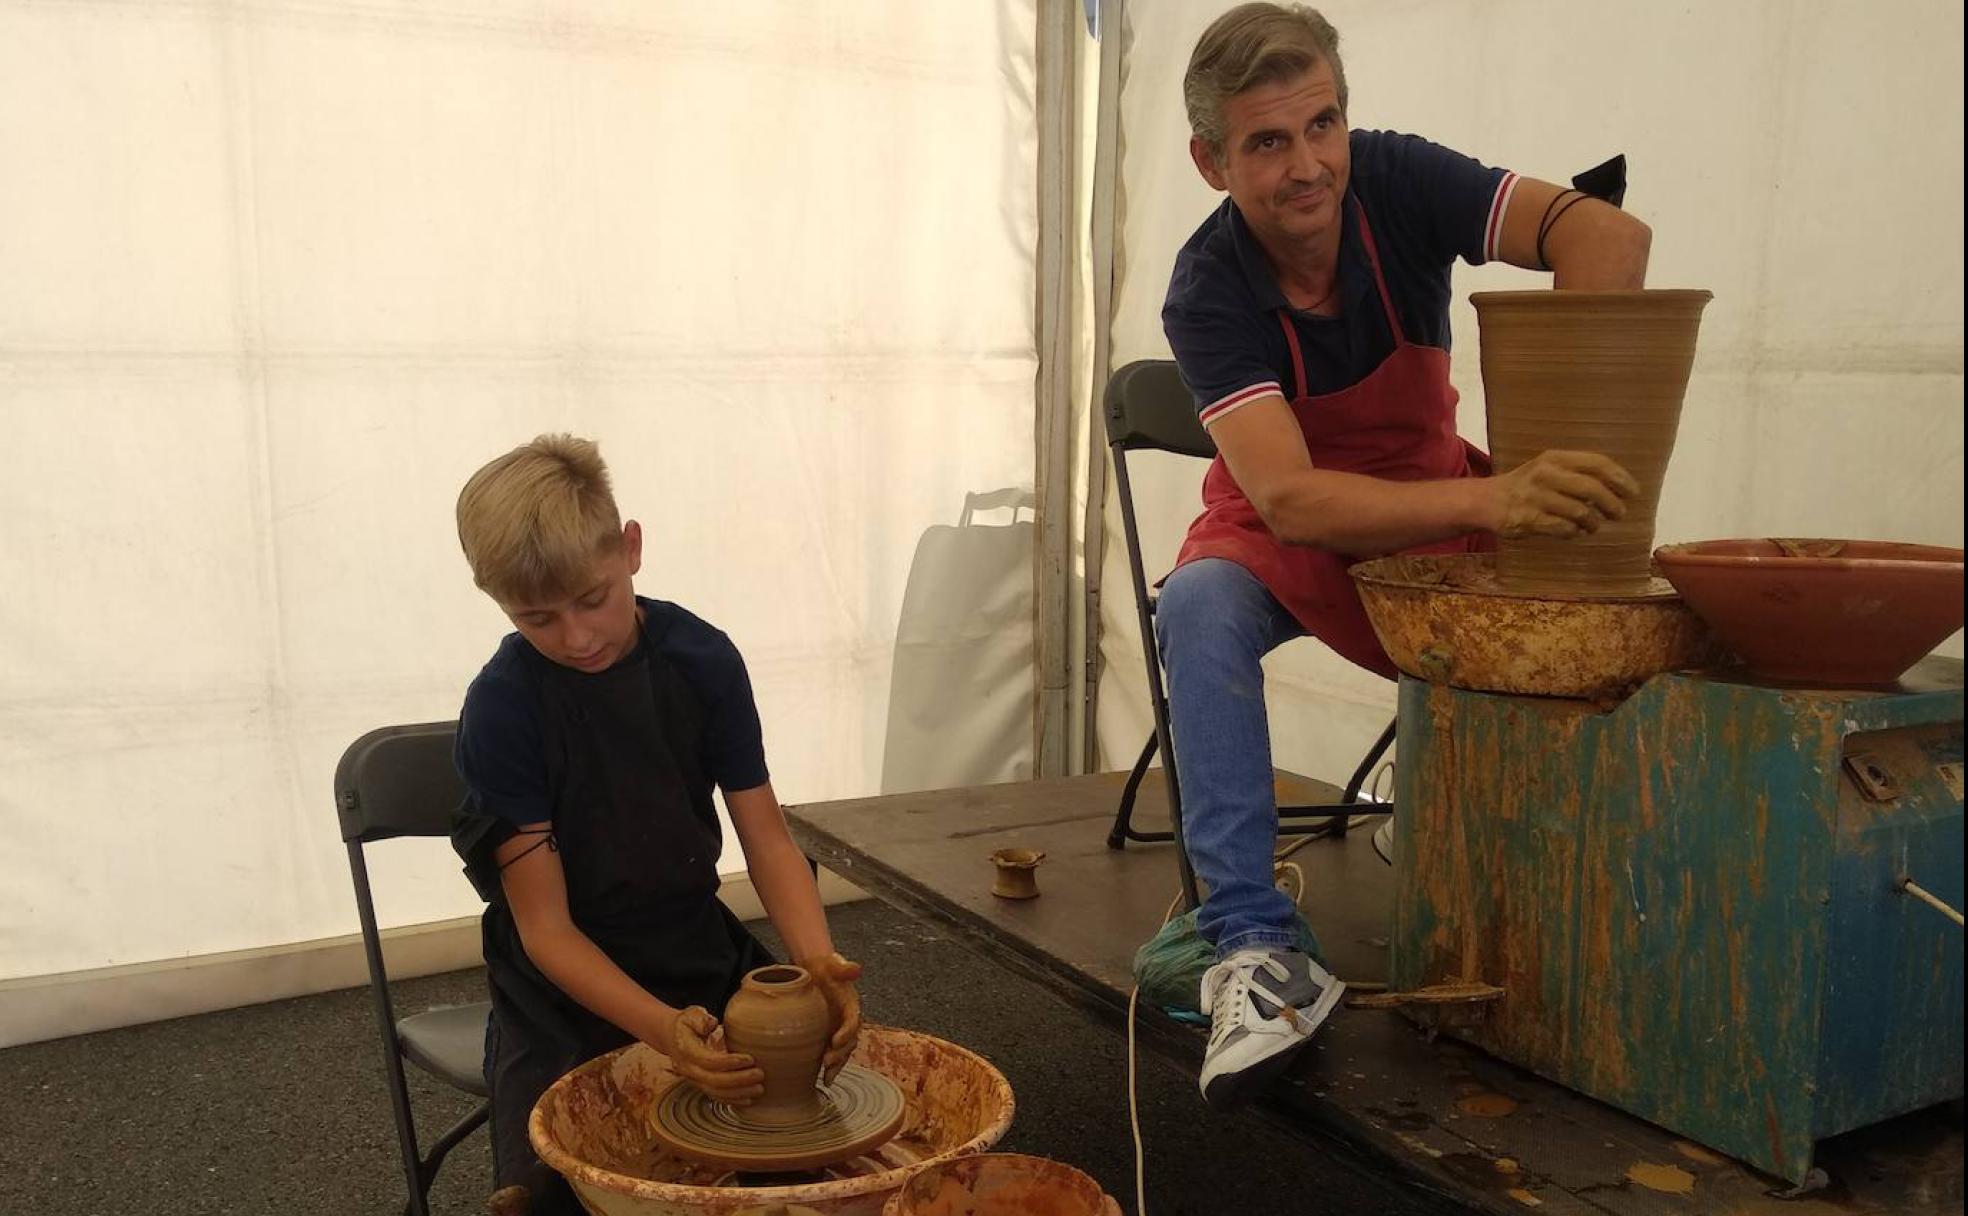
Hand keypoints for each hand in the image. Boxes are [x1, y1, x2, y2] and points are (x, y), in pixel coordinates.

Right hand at [657, 1006, 764, 1105]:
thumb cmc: (687, 1025)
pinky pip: (716, 1097)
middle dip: (738, 1081)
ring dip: (738, 1093)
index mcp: (687, 1051)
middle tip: (759, 1074)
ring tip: (759, 1089)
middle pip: (714, 1081)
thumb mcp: (691, 1015)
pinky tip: (749, 1100)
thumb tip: (711, 1024)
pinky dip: (732, 1100)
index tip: (750, 1059)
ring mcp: (694, 1080)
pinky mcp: (701, 1085)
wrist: (671, 1038)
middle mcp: (689, 1070)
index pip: (709, 1061)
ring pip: (715, 1093)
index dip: (730, 1062)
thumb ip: (701, 1019)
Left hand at [799, 952, 863, 1083]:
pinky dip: (829, 1068)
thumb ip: (843, 967)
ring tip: (826, 1077)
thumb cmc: (825, 966)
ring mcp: (837, 1030)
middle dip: (840, 1054)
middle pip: (849, 1042)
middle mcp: (847, 1020)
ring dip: (836, 1065)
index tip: (836, 1040)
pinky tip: (821, 1080)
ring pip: (842, 1052)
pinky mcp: (827, 1037)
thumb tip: (856, 969)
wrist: (814, 970)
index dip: (847, 1032)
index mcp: (851, 1005)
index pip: (853, 1021)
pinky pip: (832, 1054)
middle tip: (827, 1062)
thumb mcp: (832, 963)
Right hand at [1485, 450, 1639, 539]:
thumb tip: (1617, 489)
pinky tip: (1574, 532)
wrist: (1486, 501)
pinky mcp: (1528, 519)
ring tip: (1594, 526)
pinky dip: (1574, 533)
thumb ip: (1578, 473)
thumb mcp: (1549, 468)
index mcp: (1555, 458)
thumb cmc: (1527, 486)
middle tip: (1619, 514)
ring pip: (1580, 512)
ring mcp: (1535, 497)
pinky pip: (1563, 529)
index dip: (1620, 478)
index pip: (1597, 463)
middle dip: (1612, 504)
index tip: (1633, 492)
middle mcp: (1545, 474)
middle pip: (1592, 489)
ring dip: (1593, 523)